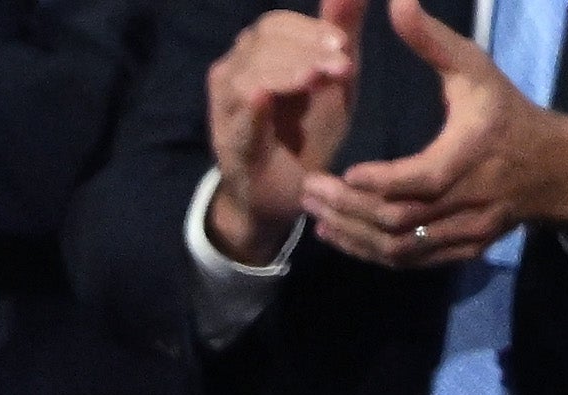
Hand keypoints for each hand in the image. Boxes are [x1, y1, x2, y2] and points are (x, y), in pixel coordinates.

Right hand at [206, 0, 362, 257]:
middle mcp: (233, 73)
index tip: (342, 44)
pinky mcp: (228, 142)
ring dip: (287, 72)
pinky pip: (237, 116)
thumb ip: (342, 31)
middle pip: (261, 42)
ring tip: (316, 80)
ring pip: (248, 73)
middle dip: (304, 49)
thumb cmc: (308, 134)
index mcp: (258, 54)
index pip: (275, 25)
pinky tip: (265, 97)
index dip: (309, 30)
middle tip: (340, 66)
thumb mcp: (335, 80)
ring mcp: (225, 108)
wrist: (285, 195)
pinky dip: (253, 105)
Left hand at [305, 0, 567, 269]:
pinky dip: (372, 252)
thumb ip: (432, 40)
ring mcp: (467, 231)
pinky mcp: (462, 250)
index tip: (342, 172)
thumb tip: (396, 1)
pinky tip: (341, 236)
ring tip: (315, 214)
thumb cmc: (506, 111)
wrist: (556, 167)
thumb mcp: (475, 69)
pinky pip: (411, 261)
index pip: (421, 179)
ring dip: (354, 235)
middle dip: (350, 209)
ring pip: (401, 248)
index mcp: (472, 152)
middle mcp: (471, 198)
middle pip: (401, 219)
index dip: (380, 181)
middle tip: (309, 191)